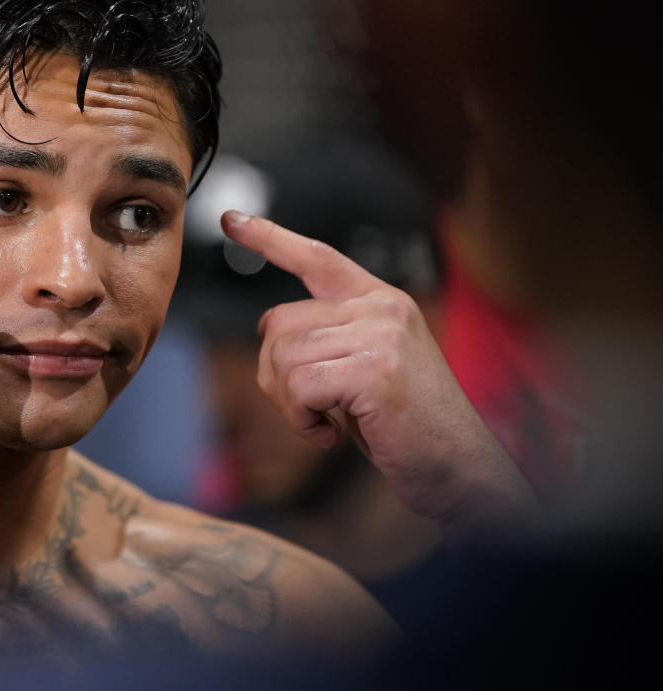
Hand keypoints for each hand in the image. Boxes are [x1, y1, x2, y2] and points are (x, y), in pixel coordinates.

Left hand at [221, 211, 536, 538]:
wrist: (461, 472)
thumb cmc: (406, 427)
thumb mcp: (364, 368)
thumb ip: (328, 339)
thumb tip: (270, 333)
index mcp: (381, 301)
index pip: (317, 257)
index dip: (269, 237)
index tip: (230, 219)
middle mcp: (383, 307)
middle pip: (278, 323)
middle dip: (274, 375)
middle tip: (306, 409)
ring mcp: (381, 334)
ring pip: (283, 356)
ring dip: (289, 403)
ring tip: (323, 422)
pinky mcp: (375, 370)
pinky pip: (299, 386)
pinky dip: (302, 420)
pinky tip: (330, 436)